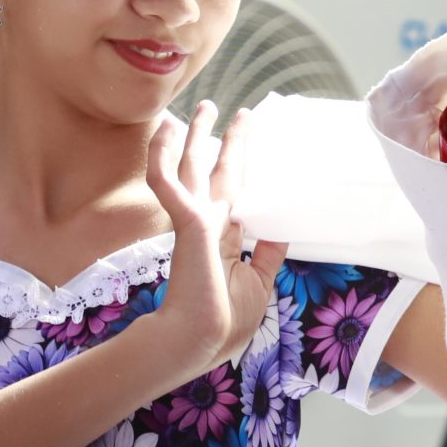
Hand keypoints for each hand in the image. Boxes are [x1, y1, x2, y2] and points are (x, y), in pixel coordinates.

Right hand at [147, 102, 287, 367]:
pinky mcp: (187, 221)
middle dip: (216, 139)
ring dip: (192, 135)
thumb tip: (283, 229)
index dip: (237, 163)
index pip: (232, 189)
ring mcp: (194, 219)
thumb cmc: (225, 322)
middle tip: (222, 109)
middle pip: (211, 169)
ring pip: (189, 165)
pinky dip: (162, 155)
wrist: (202, 340)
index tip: (245, 139)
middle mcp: (207, 222)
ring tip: (199, 106)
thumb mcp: (259, 282)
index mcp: (223, 236)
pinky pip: (167, 180)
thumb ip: (268, 253)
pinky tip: (164, 131)